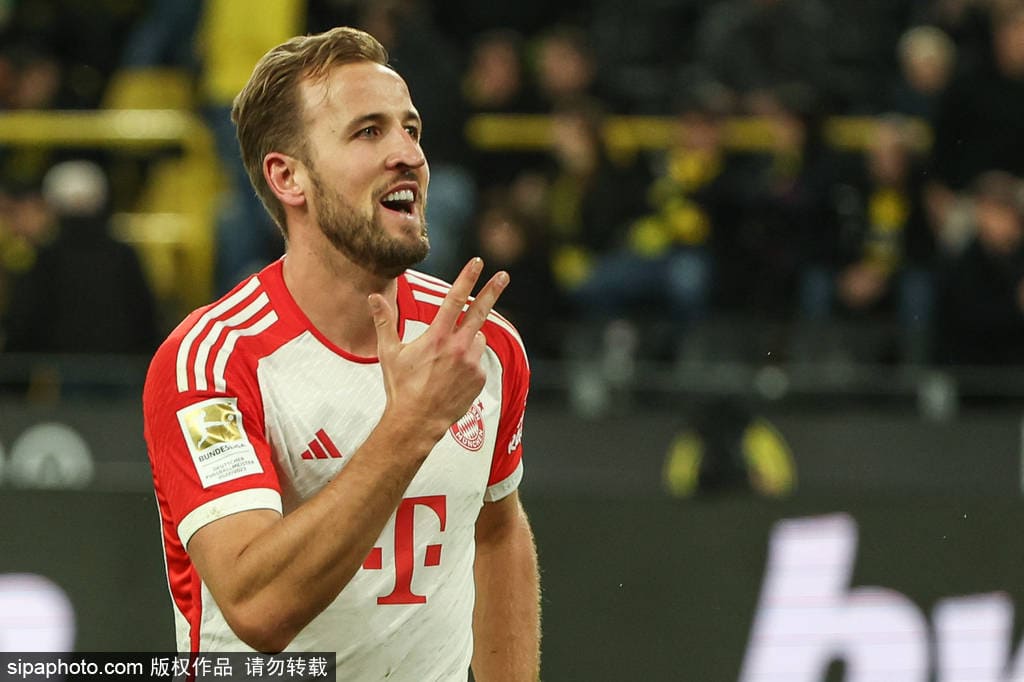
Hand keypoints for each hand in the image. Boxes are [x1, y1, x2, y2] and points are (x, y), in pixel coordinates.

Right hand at [369, 258, 508, 441]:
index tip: (477, 263)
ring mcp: (471, 363)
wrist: (417, 422)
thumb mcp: (389, 353)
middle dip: (492, 290)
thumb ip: (384, 321)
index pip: (454, 299)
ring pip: (477, 338)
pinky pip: (478, 359)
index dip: (467, 278)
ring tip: (447, 357)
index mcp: (437, 337)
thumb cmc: (401, 387)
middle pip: (480, 311)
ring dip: (469, 338)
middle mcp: (458, 347)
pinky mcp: (479, 378)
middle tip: (504, 275)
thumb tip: (374, 297)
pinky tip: (452, 374)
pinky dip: (469, 359)